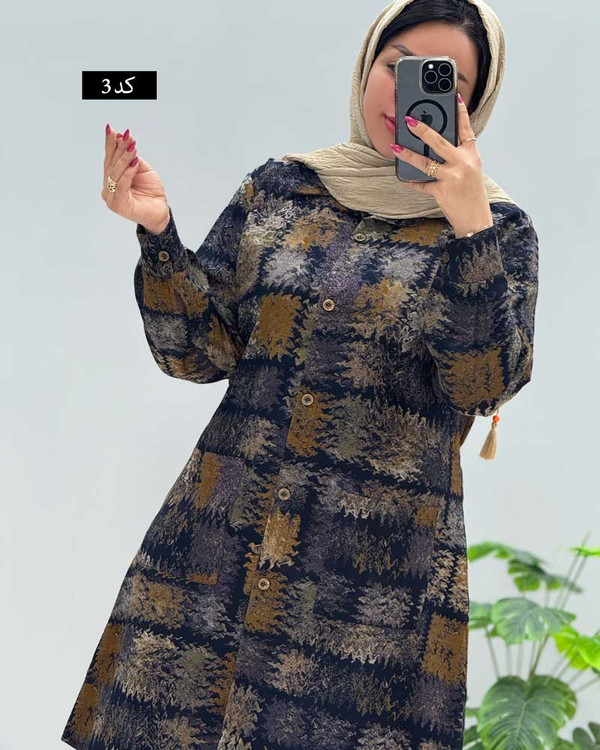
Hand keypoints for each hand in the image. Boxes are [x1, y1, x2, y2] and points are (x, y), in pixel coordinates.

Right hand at [101, 123, 169, 233]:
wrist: (160, 210)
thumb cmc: (151, 191)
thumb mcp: (141, 168)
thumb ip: (131, 157)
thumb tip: (122, 137)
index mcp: (111, 179)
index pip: (109, 158)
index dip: (110, 144)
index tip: (111, 128)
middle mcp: (108, 188)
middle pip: (111, 164)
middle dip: (118, 148)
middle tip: (127, 135)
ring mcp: (111, 197)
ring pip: (116, 173)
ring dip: (124, 158)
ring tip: (133, 146)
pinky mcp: (119, 205)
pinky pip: (121, 185)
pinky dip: (128, 173)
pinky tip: (135, 163)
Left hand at [390, 95, 492, 237]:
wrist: (476, 220)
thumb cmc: (472, 194)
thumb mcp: (471, 170)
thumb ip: (458, 156)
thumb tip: (435, 145)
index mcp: (472, 155)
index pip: (466, 129)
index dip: (460, 112)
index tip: (453, 97)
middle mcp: (463, 163)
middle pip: (439, 142)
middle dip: (422, 129)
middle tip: (408, 120)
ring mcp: (452, 177)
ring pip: (425, 162)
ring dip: (408, 154)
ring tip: (395, 147)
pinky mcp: (442, 191)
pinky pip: (422, 184)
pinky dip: (412, 181)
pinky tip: (403, 177)